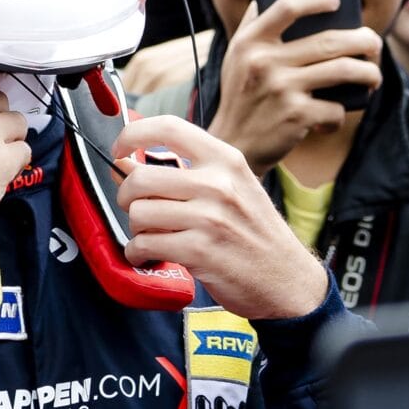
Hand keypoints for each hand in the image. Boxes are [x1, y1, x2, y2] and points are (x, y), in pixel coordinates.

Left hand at [113, 115, 326, 320]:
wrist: (289, 280)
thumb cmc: (255, 234)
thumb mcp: (233, 189)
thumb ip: (187, 174)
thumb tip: (125, 165)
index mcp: (226, 160)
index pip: (168, 127)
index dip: (132, 135)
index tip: (120, 150)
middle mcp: (218, 183)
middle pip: (140, 177)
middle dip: (127, 197)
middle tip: (138, 211)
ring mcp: (210, 217)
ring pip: (139, 213)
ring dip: (135, 229)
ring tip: (149, 237)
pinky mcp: (200, 251)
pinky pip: (145, 244)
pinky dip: (137, 253)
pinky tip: (147, 256)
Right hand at [203, 0, 382, 175]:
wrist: (232, 146)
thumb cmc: (241, 96)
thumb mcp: (236, 57)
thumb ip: (250, 26)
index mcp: (250, 42)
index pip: (287, 6)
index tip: (335, 1)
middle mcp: (264, 62)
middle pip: (329, 40)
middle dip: (363, 40)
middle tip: (374, 43)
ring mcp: (282, 89)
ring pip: (343, 70)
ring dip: (368, 73)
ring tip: (373, 76)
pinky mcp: (297, 116)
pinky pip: (336, 108)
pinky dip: (341, 113)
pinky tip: (334, 115)